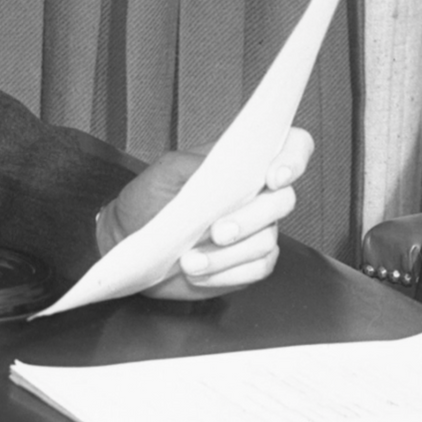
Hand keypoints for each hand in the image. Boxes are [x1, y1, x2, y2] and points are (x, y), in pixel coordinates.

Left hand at [97, 127, 314, 299]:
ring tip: (189, 260)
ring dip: (227, 254)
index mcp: (239, 165)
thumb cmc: (146, 203)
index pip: (290, 148)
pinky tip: (199, 272)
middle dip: (250, 218)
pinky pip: (258, 268)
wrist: (129, 243)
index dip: (293, 159)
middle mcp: (255, 196)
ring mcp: (256, 230)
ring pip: (266, 240)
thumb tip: (223, 162)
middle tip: (216, 232)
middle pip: (283, 201)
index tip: (272, 178)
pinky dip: (227, 273)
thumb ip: (195, 163)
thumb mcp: (162, 174)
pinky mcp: (250, 262)